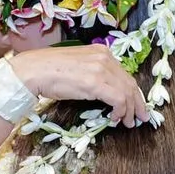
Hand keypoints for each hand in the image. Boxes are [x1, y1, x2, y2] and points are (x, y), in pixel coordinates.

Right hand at [11, 45, 147, 127]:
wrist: (33, 71)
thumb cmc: (47, 70)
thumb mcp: (76, 66)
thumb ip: (91, 72)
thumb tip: (101, 89)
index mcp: (100, 51)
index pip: (123, 73)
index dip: (131, 90)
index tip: (134, 103)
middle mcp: (104, 57)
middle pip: (129, 82)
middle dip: (137, 102)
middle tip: (141, 116)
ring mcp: (101, 69)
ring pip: (127, 92)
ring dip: (131, 110)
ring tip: (129, 122)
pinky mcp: (96, 83)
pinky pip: (118, 99)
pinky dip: (121, 111)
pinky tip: (115, 118)